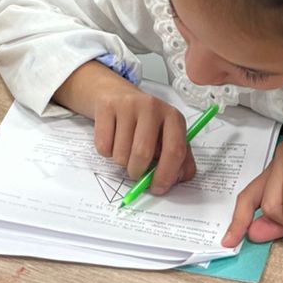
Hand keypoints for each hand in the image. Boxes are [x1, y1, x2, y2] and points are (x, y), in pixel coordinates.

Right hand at [54, 63, 195, 193]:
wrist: (117, 94)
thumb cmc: (146, 123)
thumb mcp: (167, 136)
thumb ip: (179, 160)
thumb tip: (176, 180)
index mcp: (173, 117)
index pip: (175, 150)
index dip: (166, 174)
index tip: (157, 188)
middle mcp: (152, 107)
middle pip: (143, 152)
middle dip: (137, 171)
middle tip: (135, 172)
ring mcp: (128, 104)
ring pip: (121, 153)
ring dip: (121, 162)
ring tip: (124, 150)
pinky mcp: (107, 106)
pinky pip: (103, 146)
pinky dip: (106, 152)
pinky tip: (112, 139)